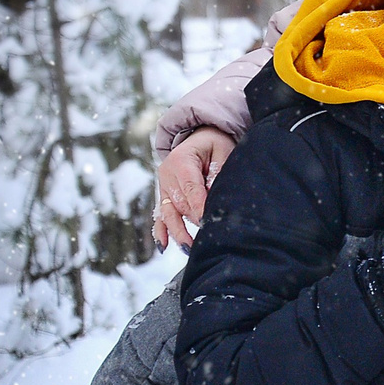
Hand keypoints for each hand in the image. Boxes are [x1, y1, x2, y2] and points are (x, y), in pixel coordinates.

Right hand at [152, 127, 235, 248]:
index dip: (199, 207)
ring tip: (189, 248)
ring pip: (169, 212)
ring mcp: (163, 185)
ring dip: (178, 231)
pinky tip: (164, 246)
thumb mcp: (222, 151)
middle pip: (179, 203)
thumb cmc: (215, 144)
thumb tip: (215, 196)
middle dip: (193, 220)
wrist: (201, 136)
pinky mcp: (164, 195)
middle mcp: (167, 173)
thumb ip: (218, 172)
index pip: (191, 188)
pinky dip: (162, 230)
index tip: (208, 221)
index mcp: (181, 160)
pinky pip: (160, 215)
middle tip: (206, 238)